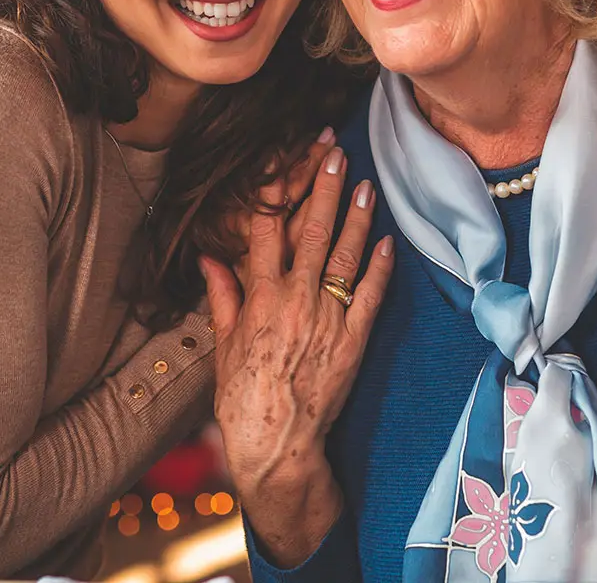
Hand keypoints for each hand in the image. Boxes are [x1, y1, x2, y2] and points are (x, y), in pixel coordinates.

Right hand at [200, 143, 396, 562]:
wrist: (277, 443)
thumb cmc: (243, 397)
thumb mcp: (224, 344)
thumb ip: (223, 296)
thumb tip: (209, 258)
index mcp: (259, 297)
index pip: (266, 229)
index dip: (275, 189)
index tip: (283, 158)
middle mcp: (295, 300)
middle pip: (311, 231)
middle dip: (323, 188)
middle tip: (334, 152)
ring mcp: (328, 319)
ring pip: (345, 256)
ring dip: (356, 217)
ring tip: (365, 184)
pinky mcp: (354, 340)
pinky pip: (370, 295)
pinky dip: (379, 266)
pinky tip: (387, 240)